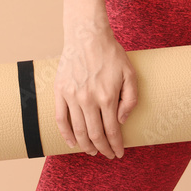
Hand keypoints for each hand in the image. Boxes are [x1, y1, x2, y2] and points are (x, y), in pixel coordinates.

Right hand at [53, 26, 137, 158]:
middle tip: (108, 155)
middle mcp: (89, 100)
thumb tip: (121, 120)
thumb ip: (130, 99)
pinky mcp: (60, 91)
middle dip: (103, 149)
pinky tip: (72, 143)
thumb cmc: (111, 54)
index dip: (116, 146)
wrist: (87, 35)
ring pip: (78, 131)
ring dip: (86, 146)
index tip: (119, 153)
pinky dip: (66, 134)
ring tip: (92, 151)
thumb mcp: (130, 74)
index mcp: (108, 97)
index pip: (112, 131)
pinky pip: (60, 119)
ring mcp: (72, 96)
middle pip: (95, 135)